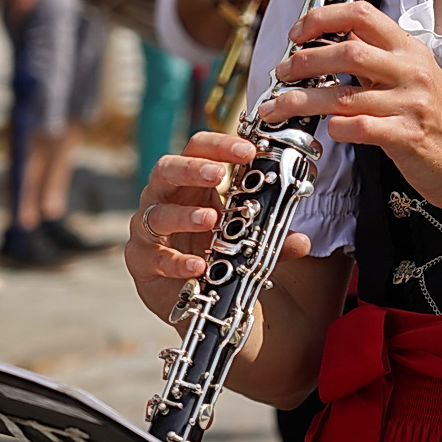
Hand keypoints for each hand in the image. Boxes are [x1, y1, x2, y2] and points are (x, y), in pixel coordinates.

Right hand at [124, 131, 311, 323]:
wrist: (194, 296)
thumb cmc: (215, 250)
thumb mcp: (247, 239)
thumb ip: (271, 238)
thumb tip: (301, 241)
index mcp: (190, 182)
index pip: (197, 148)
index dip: (220, 145)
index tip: (249, 150)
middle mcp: (163, 198)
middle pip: (167, 169)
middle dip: (193, 169)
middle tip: (219, 174)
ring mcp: (147, 228)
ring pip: (157, 213)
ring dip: (185, 215)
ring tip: (211, 219)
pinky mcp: (141, 260)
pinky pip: (154, 257)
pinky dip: (177, 261)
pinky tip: (198, 266)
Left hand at [260, 2, 441, 211]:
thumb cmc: (435, 122)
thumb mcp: (412, 78)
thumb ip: (376, 60)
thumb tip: (326, 47)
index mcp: (409, 49)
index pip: (361, 14)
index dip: (322, 18)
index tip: (297, 33)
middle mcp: (411, 71)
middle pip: (347, 51)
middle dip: (304, 61)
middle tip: (283, 72)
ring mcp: (411, 103)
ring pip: (343, 95)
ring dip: (302, 100)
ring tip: (280, 106)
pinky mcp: (408, 136)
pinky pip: (360, 127)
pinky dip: (335, 128)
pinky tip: (326, 130)